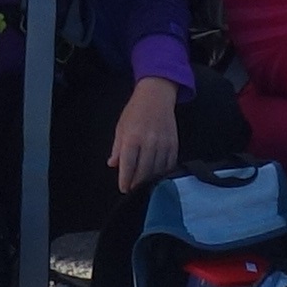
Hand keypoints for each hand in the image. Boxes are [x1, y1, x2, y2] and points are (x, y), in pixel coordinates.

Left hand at [108, 75, 186, 191]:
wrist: (156, 96)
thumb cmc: (135, 112)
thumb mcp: (121, 127)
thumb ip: (117, 148)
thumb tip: (113, 164)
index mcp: (132, 138)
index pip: (128, 164)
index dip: (125, 179)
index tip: (123, 188)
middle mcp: (149, 142)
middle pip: (144, 171)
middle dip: (137, 184)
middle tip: (133, 191)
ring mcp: (163, 144)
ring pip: (158, 170)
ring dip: (151, 181)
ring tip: (144, 187)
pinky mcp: (174, 144)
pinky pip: (170, 164)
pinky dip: (164, 174)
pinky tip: (158, 178)